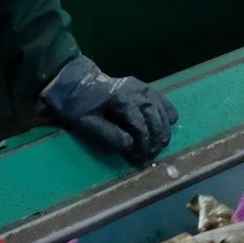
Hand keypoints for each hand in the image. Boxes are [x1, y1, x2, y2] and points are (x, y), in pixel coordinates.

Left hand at [43, 56, 176, 162]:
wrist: (75, 83)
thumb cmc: (78, 105)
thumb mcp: (85, 124)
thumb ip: (109, 136)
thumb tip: (130, 147)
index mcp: (122, 99)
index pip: (141, 126)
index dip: (143, 145)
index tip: (139, 160)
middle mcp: (137, 91)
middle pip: (155, 118)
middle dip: (156, 140)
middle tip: (150, 156)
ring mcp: (143, 87)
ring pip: (162, 110)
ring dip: (163, 130)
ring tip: (158, 146)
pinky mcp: (144, 88)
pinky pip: (163, 101)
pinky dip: (167, 114)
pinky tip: (166, 126)